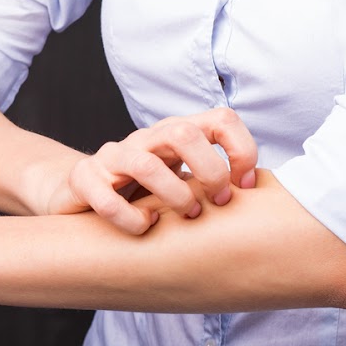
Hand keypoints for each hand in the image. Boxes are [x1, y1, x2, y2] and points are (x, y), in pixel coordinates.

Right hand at [42, 107, 258, 234]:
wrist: (78, 191)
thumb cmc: (144, 192)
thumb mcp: (183, 179)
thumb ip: (214, 181)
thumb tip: (267, 200)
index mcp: (175, 134)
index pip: (220, 119)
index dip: (241, 148)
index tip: (245, 185)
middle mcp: (145, 139)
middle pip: (182, 132)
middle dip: (209, 171)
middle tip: (218, 203)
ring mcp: (112, 157)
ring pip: (145, 163)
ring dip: (174, 194)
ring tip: (186, 217)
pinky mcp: (84, 180)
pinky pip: (106, 198)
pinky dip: (130, 218)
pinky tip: (145, 227)